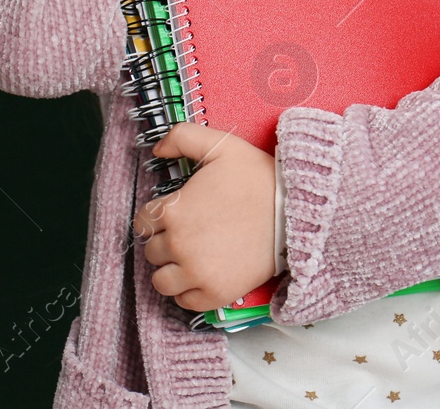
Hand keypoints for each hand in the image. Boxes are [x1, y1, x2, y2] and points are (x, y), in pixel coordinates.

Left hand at [131, 122, 276, 312]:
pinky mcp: (217, 293)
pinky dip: (189, 292)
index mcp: (174, 210)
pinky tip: (202, 275)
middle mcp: (179, 245)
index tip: (175, 217)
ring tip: (190, 258)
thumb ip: (181, 137)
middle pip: (152, 252)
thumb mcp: (220, 145)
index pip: (143, 222)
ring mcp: (197, 273)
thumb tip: (156, 149)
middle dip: (166, 242)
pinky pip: (185, 302)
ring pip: (161, 281)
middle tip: (189, 235)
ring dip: (171, 270)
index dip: (157, 218)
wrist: (296, 212)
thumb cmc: (257, 178)